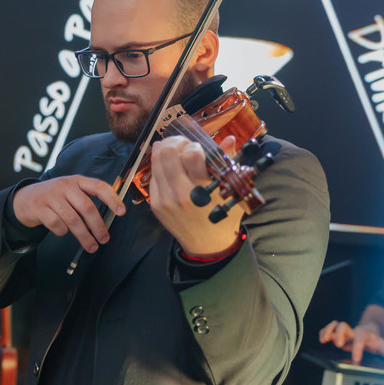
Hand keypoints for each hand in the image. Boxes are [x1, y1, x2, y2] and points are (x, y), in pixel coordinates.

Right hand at [12, 176, 125, 252]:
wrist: (24, 199)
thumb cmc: (55, 198)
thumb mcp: (70, 192)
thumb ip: (86, 201)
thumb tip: (105, 222)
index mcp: (77, 181)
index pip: (99, 186)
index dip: (112, 199)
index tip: (121, 212)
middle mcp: (65, 186)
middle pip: (87, 207)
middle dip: (98, 226)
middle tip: (104, 239)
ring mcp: (51, 196)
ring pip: (73, 219)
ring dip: (84, 236)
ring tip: (91, 246)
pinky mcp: (40, 208)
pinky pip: (57, 225)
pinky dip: (62, 232)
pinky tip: (64, 232)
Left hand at [148, 135, 242, 257]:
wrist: (207, 246)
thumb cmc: (223, 216)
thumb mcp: (231, 191)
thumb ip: (228, 162)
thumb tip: (229, 138)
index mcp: (202, 190)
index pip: (191, 154)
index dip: (194, 146)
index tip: (199, 150)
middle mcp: (180, 194)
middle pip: (167, 153)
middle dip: (176, 142)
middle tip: (184, 144)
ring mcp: (164, 199)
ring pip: (155, 160)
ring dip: (164, 149)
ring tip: (174, 149)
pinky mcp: (155, 204)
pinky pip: (152, 175)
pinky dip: (159, 165)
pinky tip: (168, 165)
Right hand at [318, 320, 383, 364]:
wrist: (368, 331)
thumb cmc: (372, 341)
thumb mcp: (380, 345)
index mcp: (363, 335)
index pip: (360, 339)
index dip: (358, 348)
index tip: (356, 359)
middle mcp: (352, 331)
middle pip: (344, 326)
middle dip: (340, 334)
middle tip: (339, 345)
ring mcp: (344, 331)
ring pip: (335, 325)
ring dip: (328, 330)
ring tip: (324, 339)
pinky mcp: (336, 332)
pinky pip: (328, 328)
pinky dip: (323, 332)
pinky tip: (321, 339)